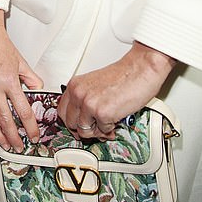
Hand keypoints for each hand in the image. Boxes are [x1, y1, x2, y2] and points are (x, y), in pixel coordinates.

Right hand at [0, 5, 42, 150]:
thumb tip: (38, 90)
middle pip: (4, 119)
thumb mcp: (21, 61)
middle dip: (13, 137)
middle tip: (18, 146)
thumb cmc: (0, 43)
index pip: (23, 110)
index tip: (33, 135)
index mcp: (9, 80)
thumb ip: (31, 78)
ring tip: (3, 144)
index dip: (30, 127)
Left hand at [57, 41, 175, 139]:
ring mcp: (89, 104)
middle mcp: (78, 93)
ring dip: (98, 131)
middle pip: (70, 124)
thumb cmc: (123, 76)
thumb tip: (82, 120)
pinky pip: (103, 132)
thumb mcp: (94, 85)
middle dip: (85, 129)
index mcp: (75, 85)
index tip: (80, 125)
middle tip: (97, 126)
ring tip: (109, 122)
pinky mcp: (102, 113)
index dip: (72, 122)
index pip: (61, 112)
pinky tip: (117, 119)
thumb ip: (84, 99)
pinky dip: (111, 129)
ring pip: (85, 132)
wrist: (140, 69)